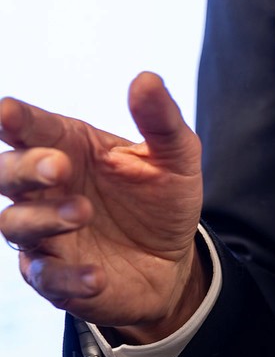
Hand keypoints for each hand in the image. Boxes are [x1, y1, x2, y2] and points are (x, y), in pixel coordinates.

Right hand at [0, 73, 205, 340]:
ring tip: (82, 212)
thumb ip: (161, 119)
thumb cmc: (162, 198)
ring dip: (45, 217)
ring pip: (16, 224)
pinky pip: (46, 278)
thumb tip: (146, 79)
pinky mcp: (56, 277)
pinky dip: (66, 276)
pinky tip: (95, 276)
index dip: (16, 119)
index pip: (33, 128)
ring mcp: (46, 234)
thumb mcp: (175, 156)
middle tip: (59, 166)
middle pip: (8, 173)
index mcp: (70, 147)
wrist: (174, 259)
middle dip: (26, 167)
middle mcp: (47, 188)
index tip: (7, 111)